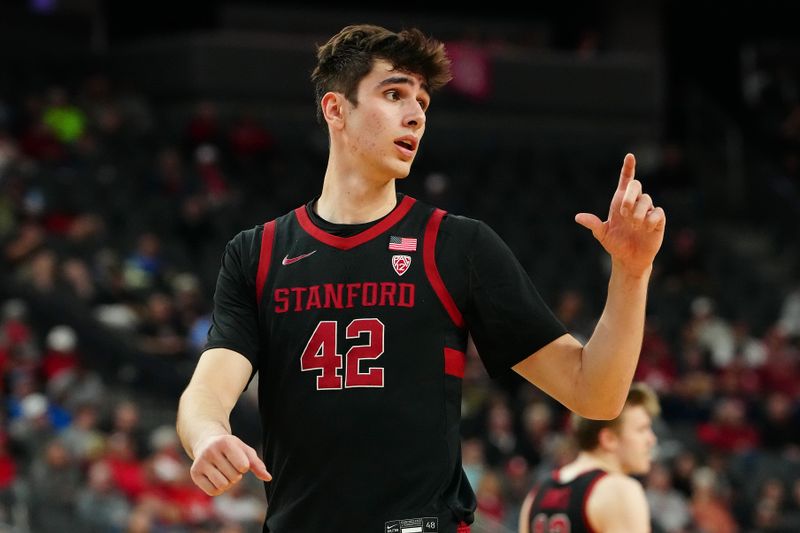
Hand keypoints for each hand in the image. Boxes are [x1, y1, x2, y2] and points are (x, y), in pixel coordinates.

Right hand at [189, 434, 271, 495]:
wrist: (206, 442)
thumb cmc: (231, 449)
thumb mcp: (245, 451)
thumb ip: (257, 464)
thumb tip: (268, 478)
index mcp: (225, 442)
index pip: (243, 466)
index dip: (244, 467)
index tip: (238, 459)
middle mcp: (210, 451)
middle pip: (233, 477)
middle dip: (235, 475)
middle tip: (229, 465)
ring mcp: (200, 462)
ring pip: (223, 485)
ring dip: (228, 483)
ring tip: (223, 472)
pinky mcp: (194, 473)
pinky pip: (213, 491)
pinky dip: (218, 489)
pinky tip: (216, 478)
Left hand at [575, 153, 665, 275]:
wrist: (628, 259)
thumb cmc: (615, 244)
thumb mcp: (602, 234)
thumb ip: (593, 224)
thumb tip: (578, 217)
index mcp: (620, 202)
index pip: (626, 180)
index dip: (628, 167)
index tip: (629, 156)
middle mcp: (635, 203)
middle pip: (637, 185)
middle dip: (630, 196)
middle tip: (623, 212)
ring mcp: (647, 210)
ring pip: (647, 200)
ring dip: (638, 213)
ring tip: (633, 226)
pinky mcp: (658, 220)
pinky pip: (658, 212)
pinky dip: (649, 220)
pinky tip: (644, 229)